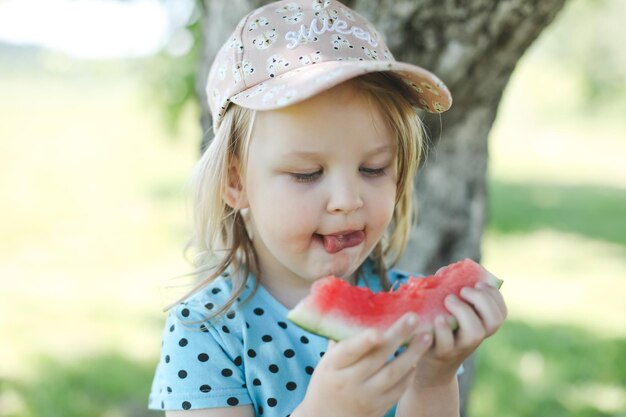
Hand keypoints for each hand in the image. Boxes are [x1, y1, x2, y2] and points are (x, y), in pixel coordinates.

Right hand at [296, 313, 432, 416]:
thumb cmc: (327, 381)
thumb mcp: (326, 362)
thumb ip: (341, 340)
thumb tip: (353, 308)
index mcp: (332, 367)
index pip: (349, 352)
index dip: (364, 342)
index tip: (378, 331)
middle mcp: (348, 382)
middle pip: (377, 358)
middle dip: (397, 336)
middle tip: (413, 317)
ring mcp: (365, 397)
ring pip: (393, 374)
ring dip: (412, 354)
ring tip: (426, 336)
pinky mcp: (378, 408)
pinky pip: (398, 389)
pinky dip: (409, 374)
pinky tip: (417, 359)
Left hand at [415, 282, 506, 387]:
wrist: (425, 355)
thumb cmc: (439, 325)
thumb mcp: (450, 310)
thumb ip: (451, 290)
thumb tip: (444, 272)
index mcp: (481, 325)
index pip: (500, 313)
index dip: (494, 296)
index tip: (479, 284)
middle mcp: (475, 337)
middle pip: (493, 321)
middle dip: (481, 300)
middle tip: (463, 291)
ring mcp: (460, 346)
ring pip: (475, 333)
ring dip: (463, 311)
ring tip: (448, 300)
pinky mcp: (441, 352)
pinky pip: (446, 343)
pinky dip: (443, 328)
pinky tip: (437, 317)